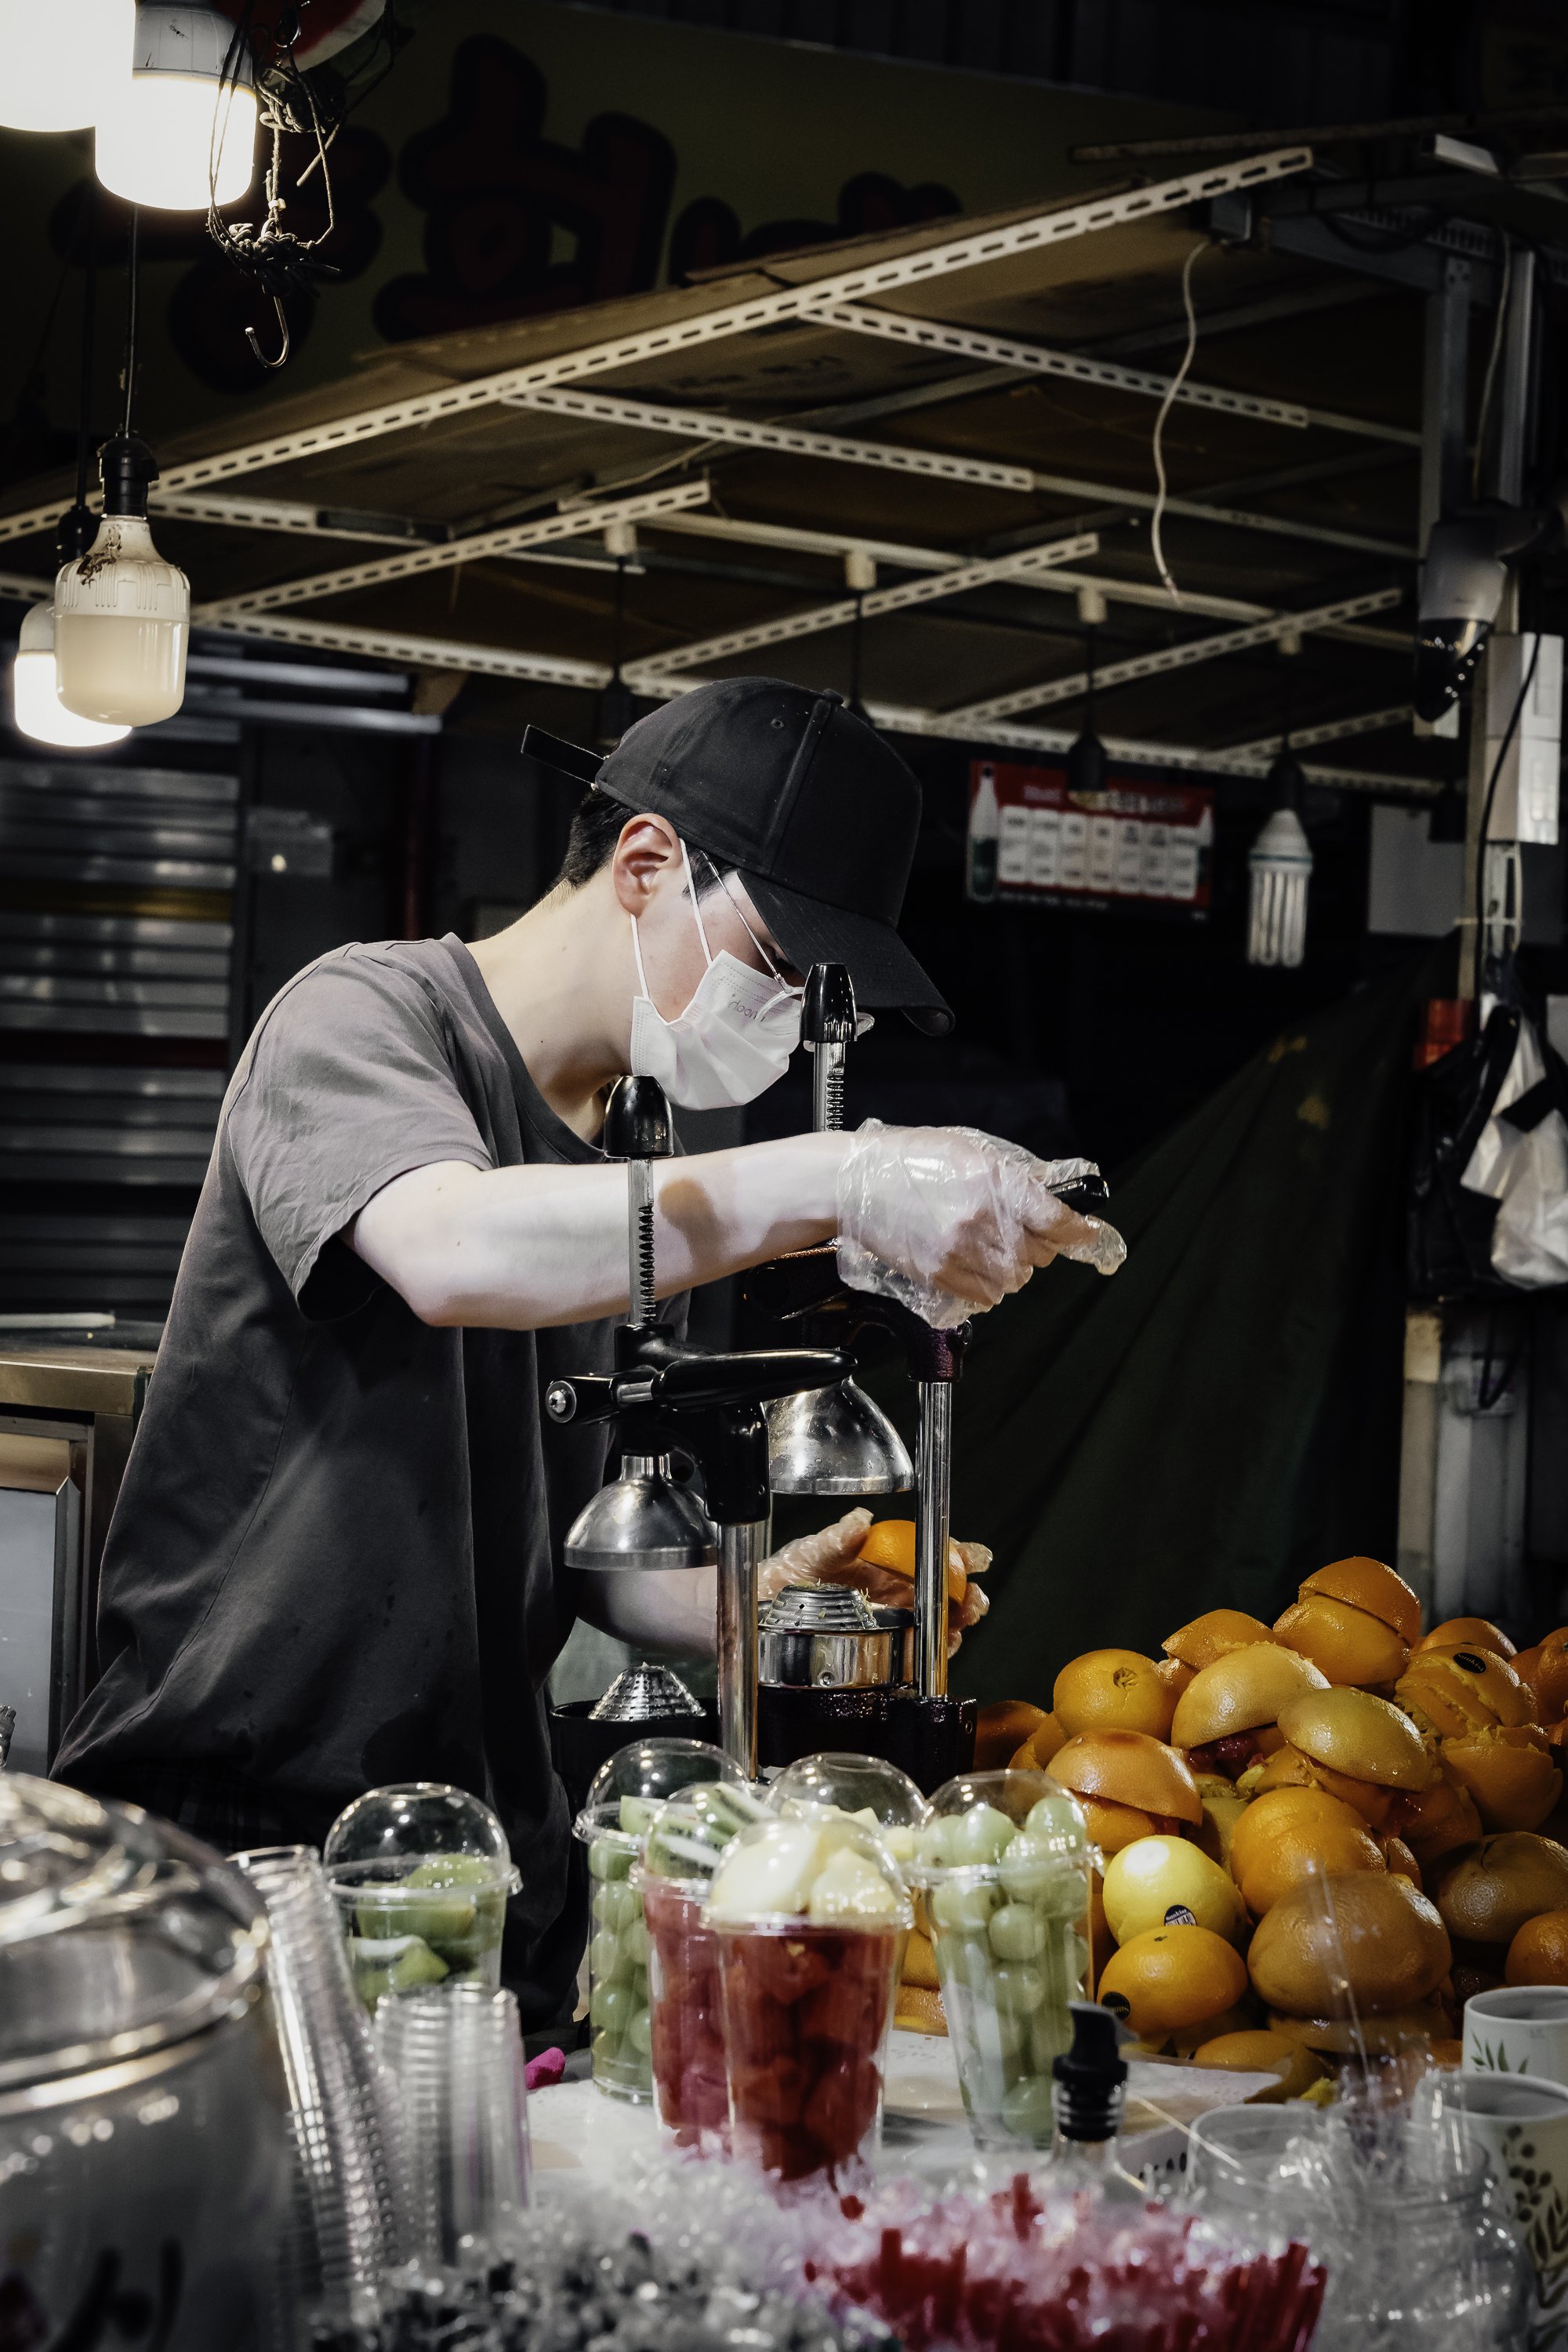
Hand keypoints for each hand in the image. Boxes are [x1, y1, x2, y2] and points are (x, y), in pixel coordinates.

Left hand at [757, 1506, 990, 1659]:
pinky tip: (944, 1643)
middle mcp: (896, 1588)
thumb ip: (837, 1538)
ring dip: (958, 1619)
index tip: (974, 1556)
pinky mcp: (885, 1648)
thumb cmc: (791, 1574)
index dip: (958, 1553)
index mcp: (886, 1559)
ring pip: (938, 1618)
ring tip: (964, 1619)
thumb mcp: (814, 1552)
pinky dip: (937, 1647)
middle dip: (966, 1591)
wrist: (764, 1611)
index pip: (931, 1551)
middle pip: (944, 1588)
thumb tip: (859, 1521)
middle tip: (974, 1597)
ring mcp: (893, 1618)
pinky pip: (919, 1648)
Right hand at [835, 1123, 1125, 1326]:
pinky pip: (986, 1297)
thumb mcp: (969, 1150)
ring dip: (1009, 1269)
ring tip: (986, 1249)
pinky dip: (987, 1288)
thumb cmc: (907, 1160)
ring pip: (1015, 1280)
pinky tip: (970, 1265)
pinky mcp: (939, 1274)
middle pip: (1039, 1255)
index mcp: (995, 1182)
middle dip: (1034, 1246)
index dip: (1078, 1231)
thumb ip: (1014, 1177)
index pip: (1057, 1220)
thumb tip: (1052, 1196)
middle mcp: (982, 1219)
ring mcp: (960, 1250)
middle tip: (1012, 1233)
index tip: (1086, 1235)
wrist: (853, 1183)